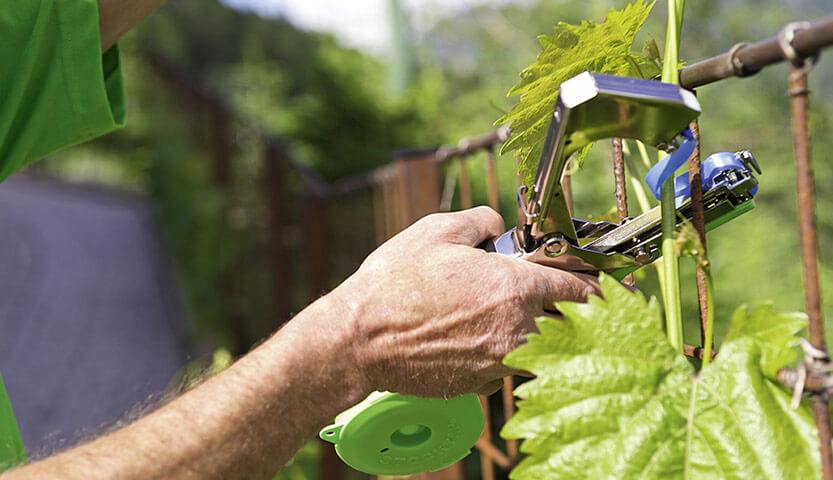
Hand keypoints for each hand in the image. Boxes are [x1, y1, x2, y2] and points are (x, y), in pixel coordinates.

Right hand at [330, 206, 600, 397]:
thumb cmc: (395, 282)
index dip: (597, 285)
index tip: (601, 284)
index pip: (582, 290)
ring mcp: (499, 363)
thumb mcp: (438, 230)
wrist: (359, 339)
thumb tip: (498, 226)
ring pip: (544, 352)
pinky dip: (509, 355)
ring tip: (522, 318)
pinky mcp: (479, 384)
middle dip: (574, 312)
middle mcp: (517, 331)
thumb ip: (482, 221)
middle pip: (572, 327)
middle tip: (564, 298)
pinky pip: (510, 369)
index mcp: (515, 289)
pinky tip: (484, 339)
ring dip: (543, 335)